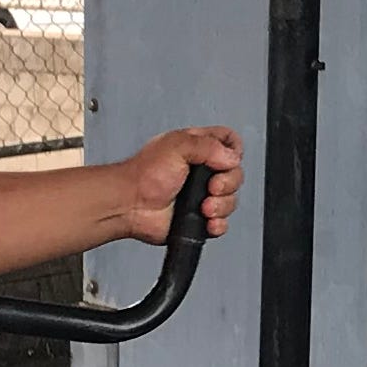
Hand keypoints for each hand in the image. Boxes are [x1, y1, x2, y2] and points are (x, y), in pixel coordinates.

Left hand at [117, 126, 242, 244]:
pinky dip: (218, 224)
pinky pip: (222, 223)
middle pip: (235, 174)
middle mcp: (201, 171)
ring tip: (203, 206)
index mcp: (197, 148)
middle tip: (211, 186)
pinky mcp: (199, 218)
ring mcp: (201, 195)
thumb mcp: (177, 146)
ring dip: (221, 205)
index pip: (228, 142)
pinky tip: (207, 220)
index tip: (225, 159)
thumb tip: (231, 157)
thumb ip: (208, 145)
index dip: (233, 150)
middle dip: (228, 183)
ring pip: (231, 200)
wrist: (131, 205)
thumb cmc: (143, 175)